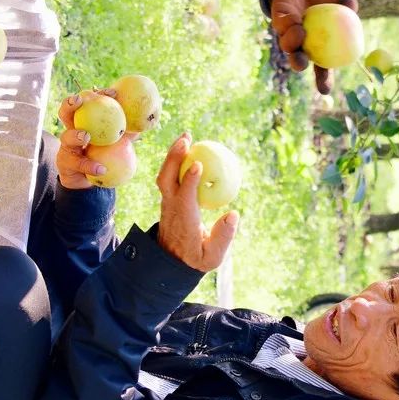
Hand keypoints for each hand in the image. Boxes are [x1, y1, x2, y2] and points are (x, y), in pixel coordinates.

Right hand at [55, 90, 133, 188]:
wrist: (86, 177)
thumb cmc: (102, 154)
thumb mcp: (115, 141)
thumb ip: (127, 132)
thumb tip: (147, 123)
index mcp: (84, 120)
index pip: (88, 102)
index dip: (98, 94)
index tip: (113, 92)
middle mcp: (72, 130)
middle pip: (66, 112)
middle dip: (70, 103)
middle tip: (79, 99)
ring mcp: (66, 146)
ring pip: (67, 137)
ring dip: (76, 135)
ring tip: (86, 136)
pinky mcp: (65, 162)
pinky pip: (78, 164)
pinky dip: (90, 166)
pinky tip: (102, 169)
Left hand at [155, 134, 238, 273]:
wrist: (172, 263)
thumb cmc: (196, 259)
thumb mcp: (213, 257)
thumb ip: (223, 237)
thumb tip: (234, 214)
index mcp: (184, 220)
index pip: (184, 197)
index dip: (189, 180)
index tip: (198, 164)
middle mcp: (171, 208)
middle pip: (166, 179)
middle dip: (174, 157)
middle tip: (187, 139)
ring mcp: (167, 203)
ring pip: (164, 175)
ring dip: (172, 155)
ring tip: (186, 137)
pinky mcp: (168, 200)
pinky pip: (169, 176)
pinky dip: (174, 161)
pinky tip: (186, 150)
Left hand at [270, 0, 358, 93]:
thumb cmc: (321, 1)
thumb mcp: (335, 1)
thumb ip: (344, 4)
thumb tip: (352, 6)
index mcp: (318, 48)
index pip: (322, 69)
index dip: (323, 80)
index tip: (324, 90)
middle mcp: (300, 45)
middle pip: (298, 60)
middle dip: (299, 64)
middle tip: (303, 63)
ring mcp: (286, 34)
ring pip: (286, 43)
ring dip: (292, 41)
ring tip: (301, 32)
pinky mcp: (277, 21)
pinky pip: (282, 23)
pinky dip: (288, 22)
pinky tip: (294, 18)